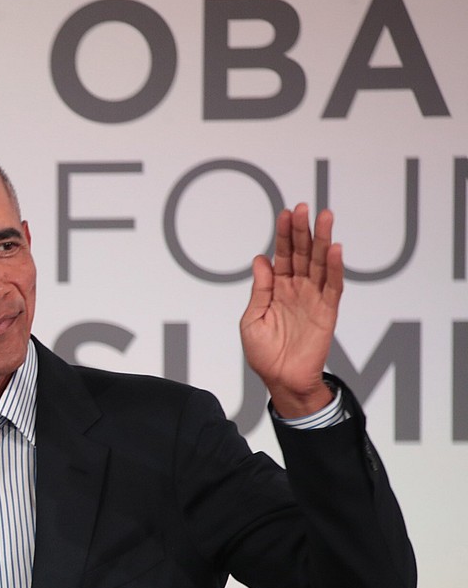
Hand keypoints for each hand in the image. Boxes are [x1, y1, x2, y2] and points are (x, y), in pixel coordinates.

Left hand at [240, 202, 342, 417]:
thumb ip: (259, 290)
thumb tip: (260, 259)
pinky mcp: (327, 311)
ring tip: (325, 217)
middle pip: (302, 253)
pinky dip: (335, 267)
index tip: (284, 213)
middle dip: (303, 230)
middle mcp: (297, 289)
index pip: (282, 255)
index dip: (284, 235)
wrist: (281, 380)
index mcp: (277, 289)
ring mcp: (313, 298)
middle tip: (303, 208)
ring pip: (320, 263)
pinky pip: (333, 286)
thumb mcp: (252, 319)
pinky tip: (336, 249)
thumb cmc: (264, 354)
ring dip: (323, 240)